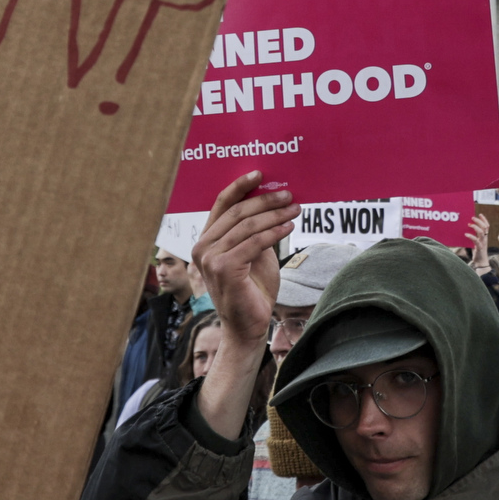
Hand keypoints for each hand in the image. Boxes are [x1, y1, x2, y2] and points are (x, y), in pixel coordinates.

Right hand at [194, 171, 295, 351]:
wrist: (248, 326)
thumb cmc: (252, 290)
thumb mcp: (254, 253)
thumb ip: (255, 231)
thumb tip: (273, 203)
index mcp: (206, 240)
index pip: (221, 205)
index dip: (239, 186)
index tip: (259, 173)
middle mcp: (202, 247)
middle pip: (236, 212)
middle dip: (265, 200)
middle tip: (289, 195)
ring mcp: (210, 259)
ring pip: (247, 226)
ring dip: (275, 215)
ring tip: (295, 209)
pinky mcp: (224, 269)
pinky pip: (254, 243)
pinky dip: (274, 233)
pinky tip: (289, 228)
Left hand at [467, 216, 492, 266]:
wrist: (481, 262)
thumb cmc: (477, 251)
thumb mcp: (476, 242)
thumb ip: (474, 236)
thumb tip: (466, 230)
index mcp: (485, 237)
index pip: (487, 226)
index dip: (484, 219)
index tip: (480, 214)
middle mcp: (485, 239)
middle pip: (485, 227)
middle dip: (479, 221)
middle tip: (472, 217)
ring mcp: (482, 243)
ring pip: (482, 232)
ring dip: (475, 227)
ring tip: (469, 224)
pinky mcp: (479, 248)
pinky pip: (476, 241)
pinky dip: (471, 236)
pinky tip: (466, 234)